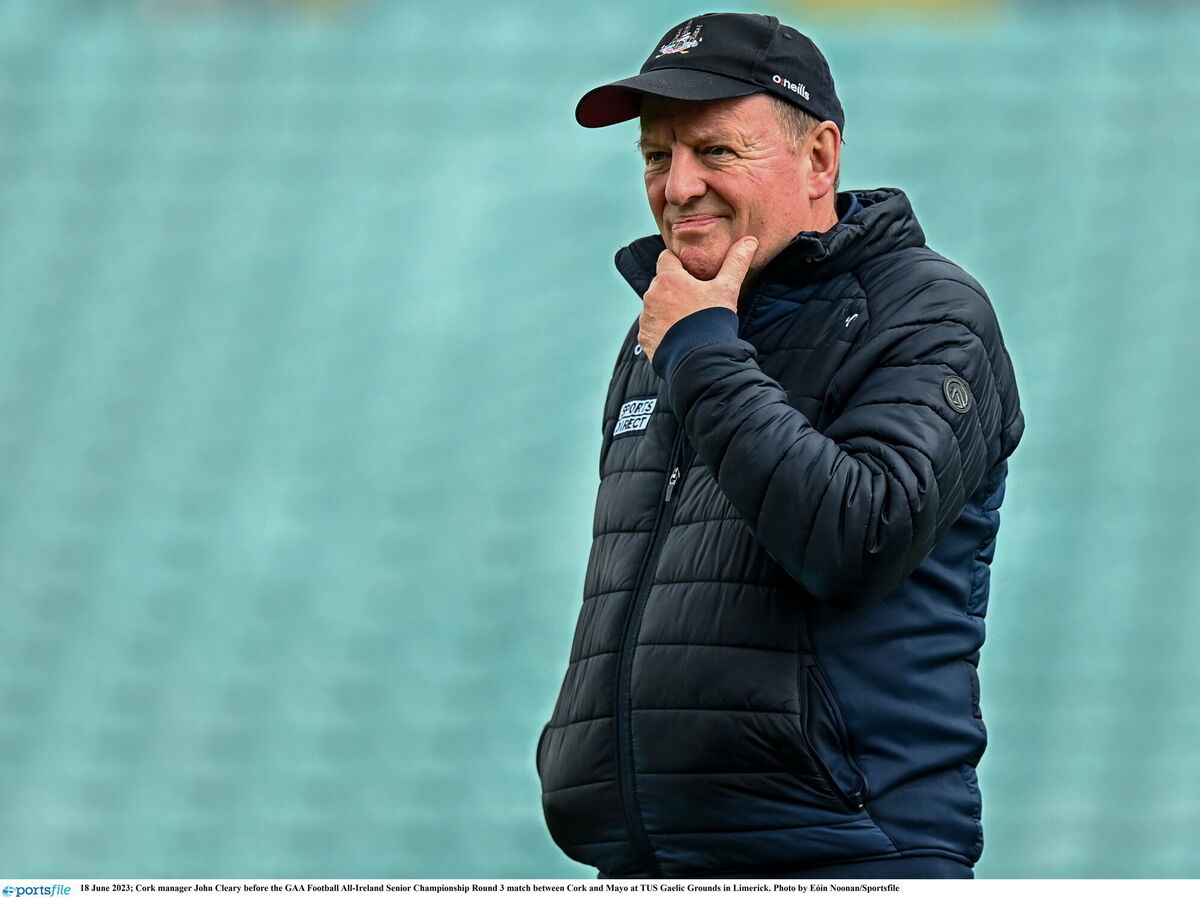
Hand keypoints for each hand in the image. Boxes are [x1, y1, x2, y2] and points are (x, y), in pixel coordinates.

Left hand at [638, 236, 757, 362]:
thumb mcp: (727, 289)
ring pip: (655, 304)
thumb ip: (736, 263)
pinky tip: (678, 335)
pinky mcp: (645, 337)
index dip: (680, 262)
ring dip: (667, 307)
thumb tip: (749, 240)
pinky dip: (661, 328)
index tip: (692, 272)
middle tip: (694, 298)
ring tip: (687, 319)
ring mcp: (646, 317)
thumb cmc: (712, 320)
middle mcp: (651, 295)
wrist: (699, 359)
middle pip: (661, 282)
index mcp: (668, 278)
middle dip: (674, 287)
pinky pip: (651, 326)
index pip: (667, 257)